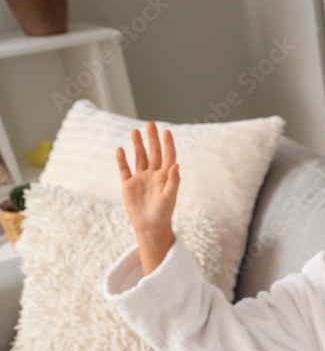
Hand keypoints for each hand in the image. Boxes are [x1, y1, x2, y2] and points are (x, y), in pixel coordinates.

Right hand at [116, 122, 179, 274]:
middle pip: (153, 153)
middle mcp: (153, 174)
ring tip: (135, 131)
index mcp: (166, 176)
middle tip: (150, 124)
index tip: (166, 131)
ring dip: (137, 145)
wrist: (149, 226)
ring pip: (139, 157)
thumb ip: (174, 180)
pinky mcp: (128, 184)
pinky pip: (124, 169)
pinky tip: (121, 149)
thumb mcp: (170, 197)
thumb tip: (176, 164)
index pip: (168, 156)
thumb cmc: (163, 213)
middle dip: (152, 139)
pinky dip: (122, 160)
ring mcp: (140, 178)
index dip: (168, 144)